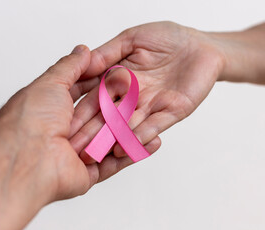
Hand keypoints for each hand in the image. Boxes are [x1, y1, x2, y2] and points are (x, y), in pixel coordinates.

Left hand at [0, 45, 145, 229]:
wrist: (26, 158)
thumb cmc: (31, 118)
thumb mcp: (50, 83)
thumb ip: (69, 66)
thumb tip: (82, 49)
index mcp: (53, 110)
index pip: (83, 95)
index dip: (102, 83)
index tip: (122, 73)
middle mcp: (64, 133)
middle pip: (100, 118)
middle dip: (120, 106)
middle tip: (143, 92)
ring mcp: (77, 154)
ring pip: (111, 140)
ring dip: (131, 129)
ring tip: (154, 115)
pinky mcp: (88, 174)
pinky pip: (115, 163)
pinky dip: (133, 151)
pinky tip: (151, 140)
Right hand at [69, 22, 224, 161]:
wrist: (202, 44)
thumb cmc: (168, 38)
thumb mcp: (132, 39)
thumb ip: (108, 53)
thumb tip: (83, 62)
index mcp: (119, 80)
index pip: (95, 99)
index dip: (80, 113)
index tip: (63, 127)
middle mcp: (132, 98)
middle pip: (108, 118)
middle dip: (91, 134)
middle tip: (74, 150)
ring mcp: (151, 106)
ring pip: (128, 125)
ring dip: (112, 140)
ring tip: (94, 155)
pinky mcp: (172, 111)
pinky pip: (154, 125)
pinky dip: (140, 135)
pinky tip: (125, 147)